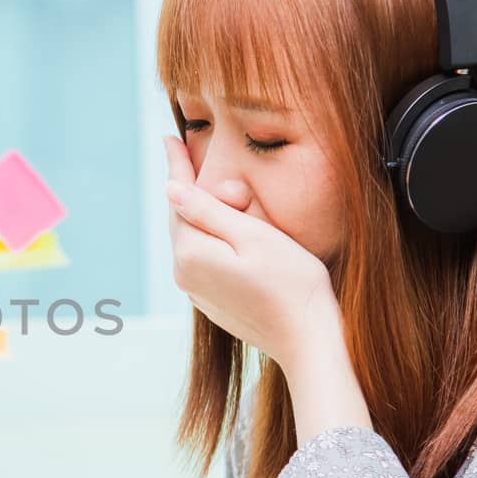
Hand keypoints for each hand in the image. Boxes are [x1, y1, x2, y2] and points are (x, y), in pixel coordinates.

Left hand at [162, 135, 339, 374]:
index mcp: (191, 253)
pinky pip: (203, 258)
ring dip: (204, 214)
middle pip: (183, 218)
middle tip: (196, 156)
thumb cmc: (291, 283)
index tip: (169, 138)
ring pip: (193, 238)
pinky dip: (211, 237)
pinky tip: (224, 228)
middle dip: (194, 188)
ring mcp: (196, 291)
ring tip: (220, 190)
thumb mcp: (253, 235)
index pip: (180, 198)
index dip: (178, 165)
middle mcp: (184, 274)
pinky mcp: (211, 301)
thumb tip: (171, 189)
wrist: (307, 339)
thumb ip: (209, 210)